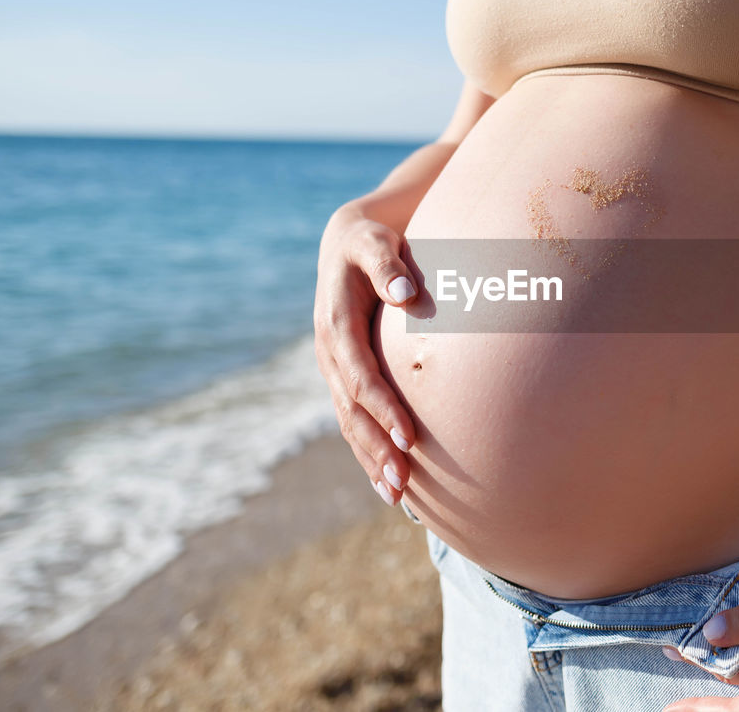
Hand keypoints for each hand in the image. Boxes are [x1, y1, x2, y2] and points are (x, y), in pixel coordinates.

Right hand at [313, 202, 418, 505]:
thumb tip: (405, 292)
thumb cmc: (371, 241)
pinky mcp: (343, 377)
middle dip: (375, 449)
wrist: (348, 242)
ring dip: (370, 460)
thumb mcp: (376, 243)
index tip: (409, 437)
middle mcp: (329, 353)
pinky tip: (389, 480)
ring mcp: (333, 368)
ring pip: (349, 423)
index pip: (360, 375)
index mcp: (335, 323)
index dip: (382, 408)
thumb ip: (388, 266)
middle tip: (402, 484)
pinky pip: (353, 420)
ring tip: (396, 496)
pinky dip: (368, 451)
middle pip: (351, 411)